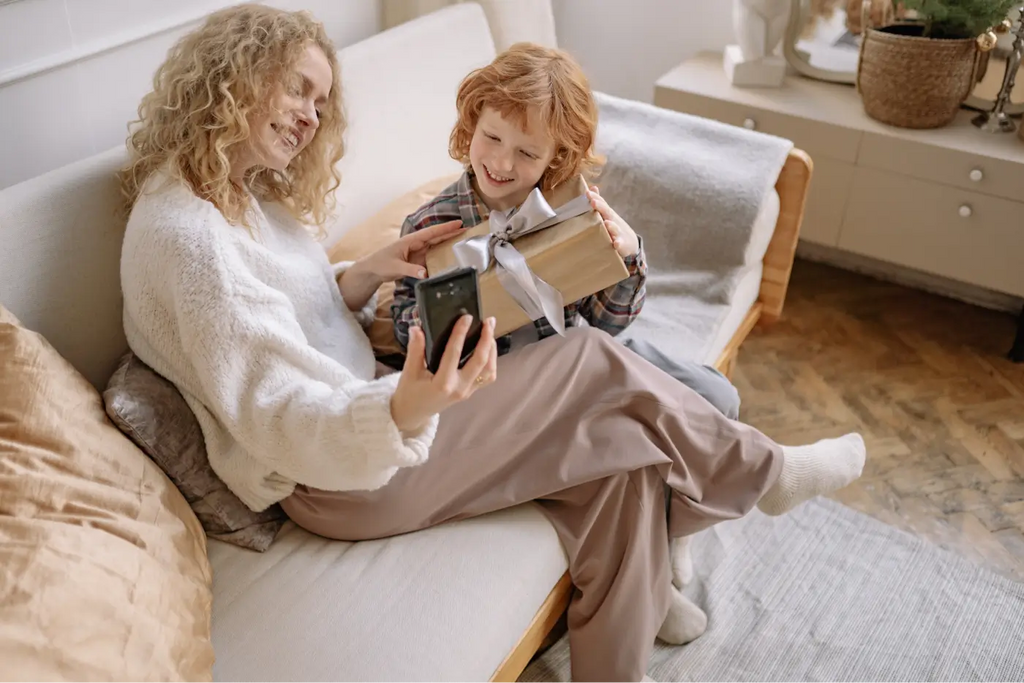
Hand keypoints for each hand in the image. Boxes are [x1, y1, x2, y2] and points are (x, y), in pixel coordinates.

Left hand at [339, 219, 463, 310]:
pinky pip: (433, 256)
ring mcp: (418, 252)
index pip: (431, 232)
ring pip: (437, 245)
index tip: (459, 224)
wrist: (372, 270)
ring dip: (449, 243)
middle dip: (451, 233)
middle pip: (437, 237)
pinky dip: (443, 255)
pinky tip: (453, 257)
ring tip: (464, 241)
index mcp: (411, 240)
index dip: (445, 228)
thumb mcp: (395, 267)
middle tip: (468, 230)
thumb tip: (425, 274)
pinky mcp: (418, 260)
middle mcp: (416, 244)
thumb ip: (410, 270)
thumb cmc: (381, 264)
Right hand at [390, 314, 498, 432]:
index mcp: (442, 383)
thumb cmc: (409, 393)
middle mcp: (459, 388)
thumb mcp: (409, 371)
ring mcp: (467, 391)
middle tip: (488, 321)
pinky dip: (491, 362)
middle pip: (480, 361)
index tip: (467, 317)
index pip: (454, 353)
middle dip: (487, 339)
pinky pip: (486, 377)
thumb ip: (415, 350)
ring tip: (490, 332)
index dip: (461, 333)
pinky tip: (488, 349)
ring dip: (492, 351)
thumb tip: (416, 328)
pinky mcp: (470, 392)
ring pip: (488, 370)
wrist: (412, 414)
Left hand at [588, 186, 638, 257]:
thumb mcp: (607, 214)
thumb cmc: (614, 227)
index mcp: (608, 214)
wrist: (630, 243)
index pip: (602, 203)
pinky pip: (620, 244)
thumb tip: (592, 188)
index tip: (588, 192)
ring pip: (615, 228)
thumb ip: (599, 203)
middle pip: (608, 213)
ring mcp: (618, 232)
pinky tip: (615, 243)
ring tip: (606, 223)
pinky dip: (618, 243)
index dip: (596, 197)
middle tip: (593, 202)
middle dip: (601, 207)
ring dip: (611, 225)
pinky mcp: (621, 244)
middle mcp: (613, 221)